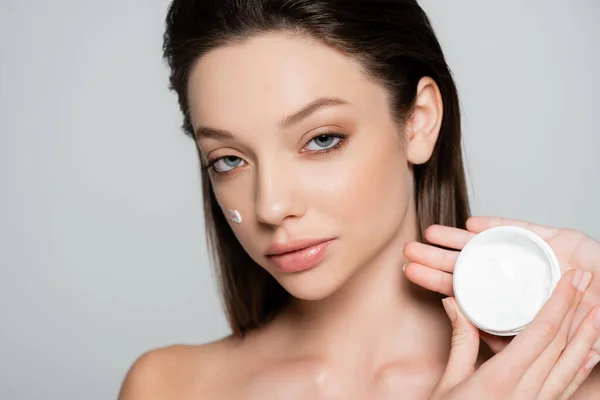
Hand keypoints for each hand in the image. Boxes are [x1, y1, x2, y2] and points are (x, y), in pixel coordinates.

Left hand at [403, 216, 599, 353]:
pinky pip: (520, 231)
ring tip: (432, 232)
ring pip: (485, 244)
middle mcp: (510, 273)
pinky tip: (473, 224)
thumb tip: (480, 340)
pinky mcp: (550, 239)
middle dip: (436, 256)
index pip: (462, 287)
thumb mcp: (540, 332)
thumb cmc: (578, 316)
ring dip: (458, 238)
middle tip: (408, 248)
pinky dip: (497, 228)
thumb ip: (511, 335)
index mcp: (503, 295)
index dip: (436, 280)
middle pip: (466, 263)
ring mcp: (527, 255)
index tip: (409, 272)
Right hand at [431, 270, 599, 399]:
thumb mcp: (448, 382)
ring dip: (588, 335)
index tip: (569, 278)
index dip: (559, 303)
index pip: (540, 332)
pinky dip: (583, 367)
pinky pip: (568, 388)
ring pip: (572, 366)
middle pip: (561, 345)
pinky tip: (592, 353)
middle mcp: (526, 394)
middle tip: (587, 280)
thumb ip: (460, 341)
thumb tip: (455, 303)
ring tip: (599, 309)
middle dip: (577, 310)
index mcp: (500, 379)